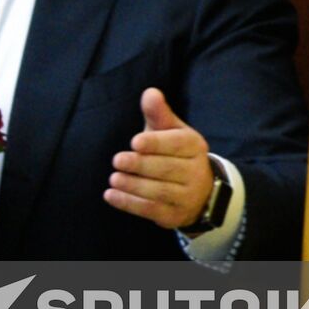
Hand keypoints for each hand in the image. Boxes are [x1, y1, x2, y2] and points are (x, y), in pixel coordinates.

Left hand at [103, 88, 213, 229]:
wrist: (198, 190)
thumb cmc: (174, 153)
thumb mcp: (169, 130)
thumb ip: (158, 113)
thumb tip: (150, 93)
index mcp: (195, 146)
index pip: (177, 144)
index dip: (156, 143)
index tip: (135, 142)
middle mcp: (196, 171)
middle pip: (166, 169)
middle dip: (140, 165)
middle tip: (117, 160)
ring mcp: (188, 197)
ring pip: (159, 192)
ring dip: (133, 186)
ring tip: (113, 178)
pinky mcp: (175, 216)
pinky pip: (152, 210)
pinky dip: (129, 204)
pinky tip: (111, 195)